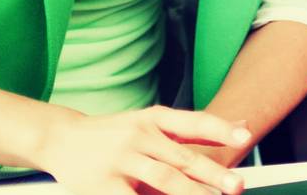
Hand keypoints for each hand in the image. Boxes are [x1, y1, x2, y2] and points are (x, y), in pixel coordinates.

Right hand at [32, 105, 250, 194]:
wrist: (60, 138)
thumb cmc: (117, 132)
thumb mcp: (153, 122)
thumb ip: (194, 128)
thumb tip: (244, 123)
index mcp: (154, 118)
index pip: (193, 122)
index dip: (220, 130)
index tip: (246, 137)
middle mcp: (139, 136)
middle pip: (183, 158)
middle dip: (213, 174)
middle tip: (238, 185)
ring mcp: (120, 160)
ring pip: (163, 180)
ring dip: (190, 194)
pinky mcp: (102, 185)